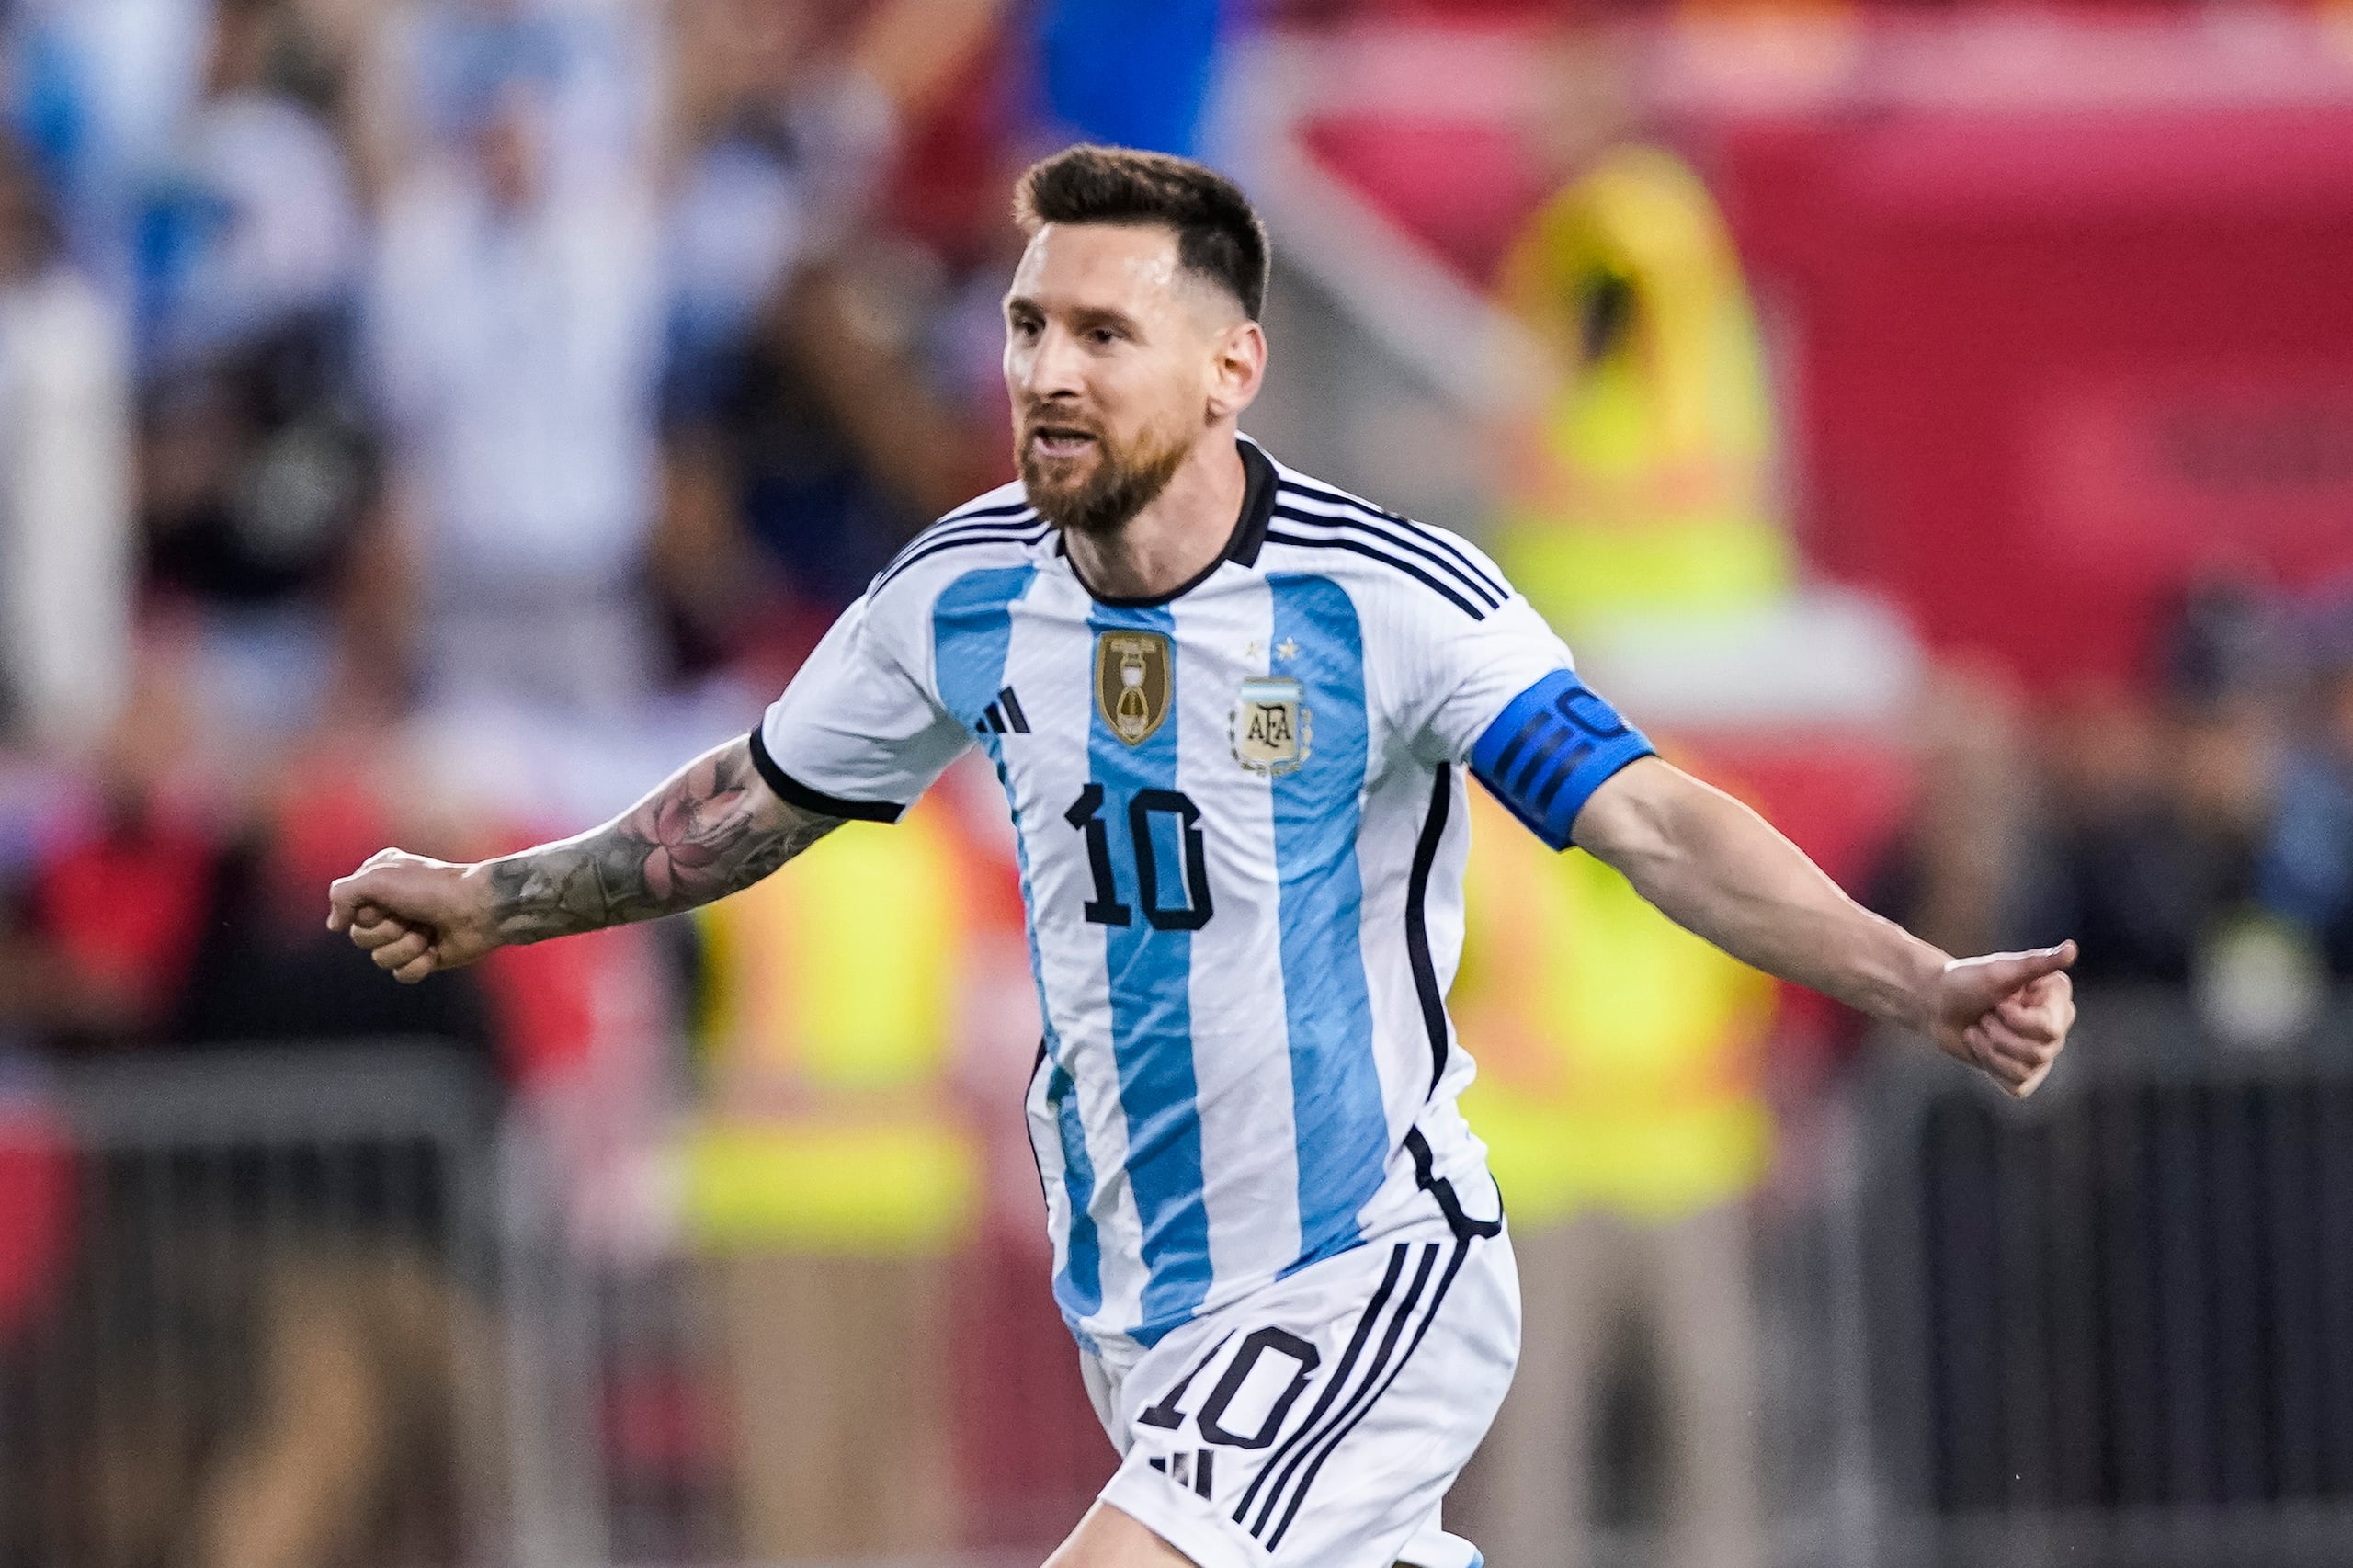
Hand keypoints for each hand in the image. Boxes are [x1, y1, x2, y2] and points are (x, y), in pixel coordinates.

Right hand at [326, 849, 502, 983]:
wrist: (480, 908)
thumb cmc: (432, 888)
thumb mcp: (378, 878)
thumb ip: (342, 895)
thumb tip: (335, 925)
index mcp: (378, 883)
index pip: (349, 912)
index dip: (367, 913)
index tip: (390, 900)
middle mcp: (390, 907)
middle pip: (361, 938)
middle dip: (387, 931)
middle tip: (412, 916)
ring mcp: (407, 933)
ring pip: (381, 959)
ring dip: (406, 946)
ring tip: (429, 932)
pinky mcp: (424, 956)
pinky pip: (402, 974)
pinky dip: (420, 964)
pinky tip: (436, 950)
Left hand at [1929, 941, 2077, 1097]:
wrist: (1936, 1003)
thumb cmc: (1966, 981)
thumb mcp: (1999, 969)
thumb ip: (2036, 963)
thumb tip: (2072, 949)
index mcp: (2056, 999)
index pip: (2049, 1029)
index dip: (2016, 1020)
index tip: (1999, 1002)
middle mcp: (2056, 1025)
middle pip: (2039, 1053)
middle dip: (2000, 1036)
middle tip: (1985, 1017)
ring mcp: (2041, 1050)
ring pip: (2026, 1070)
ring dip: (1991, 1051)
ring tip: (1980, 1030)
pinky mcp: (2024, 1071)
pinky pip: (2017, 1085)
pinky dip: (1992, 1068)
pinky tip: (1982, 1048)